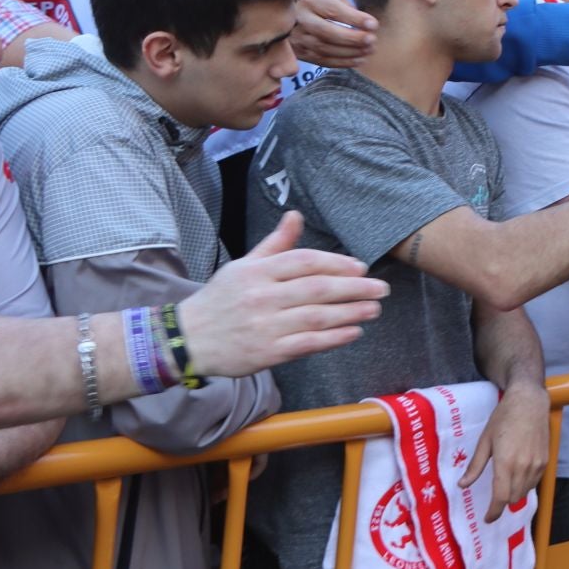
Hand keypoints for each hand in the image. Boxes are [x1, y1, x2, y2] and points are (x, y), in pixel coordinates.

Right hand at [178, 212, 388, 377]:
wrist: (187, 339)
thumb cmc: (221, 299)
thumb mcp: (243, 266)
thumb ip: (275, 244)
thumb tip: (296, 215)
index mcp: (257, 272)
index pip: (305, 262)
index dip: (337, 264)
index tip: (361, 267)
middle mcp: (262, 297)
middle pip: (317, 289)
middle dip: (354, 288)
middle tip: (381, 288)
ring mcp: (265, 326)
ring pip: (317, 317)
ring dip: (351, 313)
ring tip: (374, 308)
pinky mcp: (267, 353)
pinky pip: (308, 344)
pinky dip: (333, 338)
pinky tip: (354, 332)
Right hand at [291, 0, 376, 67]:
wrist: (280, 4)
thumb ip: (341, 0)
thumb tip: (360, 19)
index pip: (333, 11)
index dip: (354, 19)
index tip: (373, 24)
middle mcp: (299, 19)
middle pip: (327, 33)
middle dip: (352, 39)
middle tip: (372, 40)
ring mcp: (296, 37)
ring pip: (324, 49)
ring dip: (350, 53)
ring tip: (369, 50)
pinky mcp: (297, 51)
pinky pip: (320, 60)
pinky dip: (341, 63)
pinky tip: (358, 60)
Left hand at [460, 383, 548, 521]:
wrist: (529, 402)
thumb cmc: (503, 418)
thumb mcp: (484, 441)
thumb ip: (475, 466)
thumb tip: (463, 485)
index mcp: (505, 463)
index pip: (500, 498)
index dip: (493, 513)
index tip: (488, 518)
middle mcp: (523, 467)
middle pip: (513, 499)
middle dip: (502, 502)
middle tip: (493, 499)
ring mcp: (537, 465)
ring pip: (525, 492)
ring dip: (514, 494)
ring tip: (505, 484)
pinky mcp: (545, 461)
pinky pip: (534, 482)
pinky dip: (525, 485)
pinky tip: (518, 475)